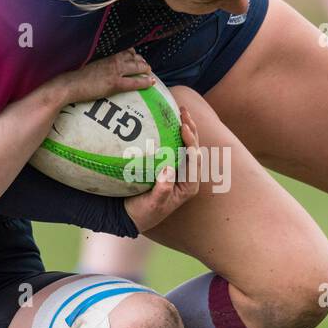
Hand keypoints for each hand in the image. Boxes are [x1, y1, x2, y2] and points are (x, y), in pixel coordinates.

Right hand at [48, 49, 154, 106]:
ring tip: (149, 72)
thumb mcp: (88, 64)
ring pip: (137, 67)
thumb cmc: (75, 76)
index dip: (133, 53)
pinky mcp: (115, 83)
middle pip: (134, 57)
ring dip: (145, 69)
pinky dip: (145, 81)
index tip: (136, 55)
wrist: (69, 85)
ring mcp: (115, 71)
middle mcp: (113, 60)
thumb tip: (102, 66)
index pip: (125, 50)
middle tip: (146, 66)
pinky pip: (135, 82)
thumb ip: (99, 63)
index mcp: (106, 54)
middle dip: (142, 61)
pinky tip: (151, 82)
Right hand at [123, 105, 201, 231]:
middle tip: (183, 113)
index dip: (191, 143)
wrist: (132, 216)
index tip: (183, 128)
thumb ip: (161, 191)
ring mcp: (179, 170)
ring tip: (180, 111)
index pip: (195, 161)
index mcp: (189, 186)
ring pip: (186, 145)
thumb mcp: (152, 205)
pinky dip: (172, 133)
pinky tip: (167, 119)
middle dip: (191, 130)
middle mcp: (187, 176)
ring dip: (185, 128)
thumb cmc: (143, 213)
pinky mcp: (169, 165)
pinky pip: (174, 146)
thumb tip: (168, 170)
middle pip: (194, 149)